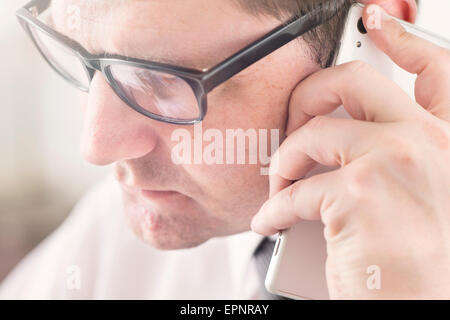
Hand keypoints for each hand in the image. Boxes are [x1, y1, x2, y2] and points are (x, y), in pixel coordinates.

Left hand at [251, 4, 449, 298]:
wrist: (424, 311)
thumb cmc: (421, 271)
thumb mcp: (423, 202)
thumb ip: (393, 161)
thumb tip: (343, 138)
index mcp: (449, 144)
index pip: (436, 69)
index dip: (404, 39)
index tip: (378, 22)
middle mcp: (430, 143)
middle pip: (355, 81)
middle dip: (309, 95)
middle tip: (294, 123)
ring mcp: (396, 163)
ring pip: (313, 135)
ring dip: (285, 163)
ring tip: (279, 189)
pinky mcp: (360, 195)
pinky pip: (294, 190)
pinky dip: (273, 208)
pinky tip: (271, 222)